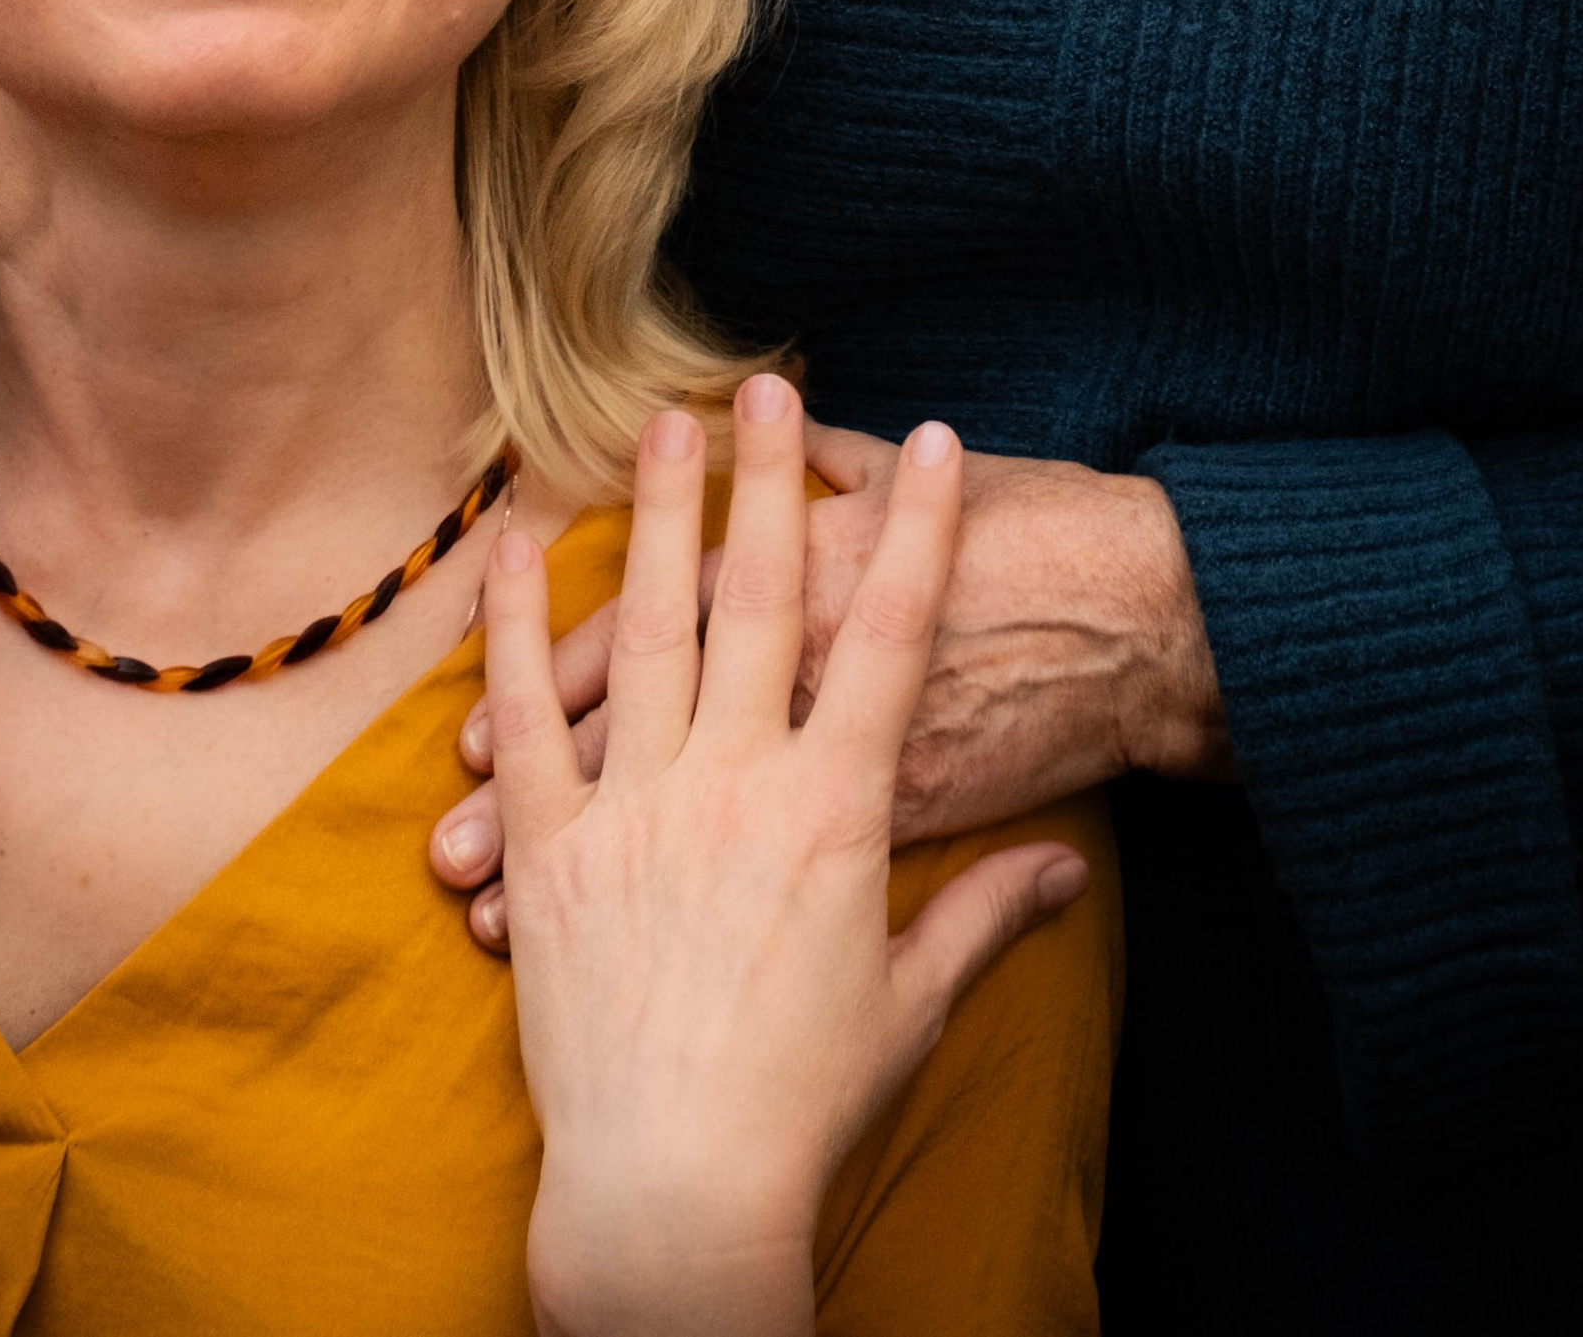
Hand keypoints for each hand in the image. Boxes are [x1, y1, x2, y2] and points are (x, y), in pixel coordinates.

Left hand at [487, 376, 1086, 1336]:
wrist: (679, 1197)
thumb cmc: (804, 1107)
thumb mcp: (910, 1003)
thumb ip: (982, 914)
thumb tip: (1064, 874)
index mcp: (838, 809)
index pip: (893, 634)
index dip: (921, 530)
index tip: (939, 436)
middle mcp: (741, 784)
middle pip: (764, 598)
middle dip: (769, 482)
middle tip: (766, 386)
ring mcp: (641, 810)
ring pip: (649, 630)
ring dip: (657, 519)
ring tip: (659, 429)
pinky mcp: (555, 852)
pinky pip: (533, 717)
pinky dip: (519, 628)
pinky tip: (518, 547)